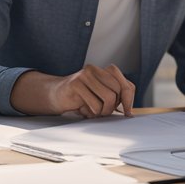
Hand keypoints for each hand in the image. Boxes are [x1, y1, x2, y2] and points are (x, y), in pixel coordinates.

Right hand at [11, 65, 135, 117]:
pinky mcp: (76, 84)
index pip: (127, 85)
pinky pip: (95, 104)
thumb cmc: (81, 98)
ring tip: (92, 112)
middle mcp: (96, 69)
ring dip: (102, 111)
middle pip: (119, 91)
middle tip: (102, 113)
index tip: (127, 113)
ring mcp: (85, 75)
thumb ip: (116, 97)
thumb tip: (129, 111)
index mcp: (105, 71)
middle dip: (113, 107)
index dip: (129, 100)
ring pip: (109, 98)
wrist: (55, 96)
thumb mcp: (101, 97)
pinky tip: (83, 110)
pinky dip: (92, 112)